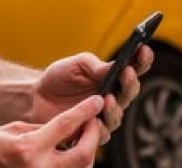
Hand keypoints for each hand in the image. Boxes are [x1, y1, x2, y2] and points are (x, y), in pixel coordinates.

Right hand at [0, 96, 103, 167]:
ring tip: (84, 137)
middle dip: (93, 135)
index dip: (85, 111)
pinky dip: (75, 164)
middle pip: (84, 154)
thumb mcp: (16, 129)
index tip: (97, 100)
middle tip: (93, 122)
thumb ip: (45, 130)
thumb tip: (69, 128)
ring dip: (86, 152)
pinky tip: (72, 153)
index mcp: (29, 148)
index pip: (66, 125)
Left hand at [28, 46, 154, 138]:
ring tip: (108, 97)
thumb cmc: (59, 77)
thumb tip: (114, 67)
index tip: (144, 48)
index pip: (135, 68)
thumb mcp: (75, 64)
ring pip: (118, 115)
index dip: (142, 59)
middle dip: (130, 82)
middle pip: (130, 92)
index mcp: (113, 77)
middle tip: (127, 72)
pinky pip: (101, 133)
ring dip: (115, 106)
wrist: (37, 97)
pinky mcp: (91, 132)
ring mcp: (104, 116)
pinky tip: (95, 120)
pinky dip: (99, 126)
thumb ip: (94, 65)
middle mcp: (114, 97)